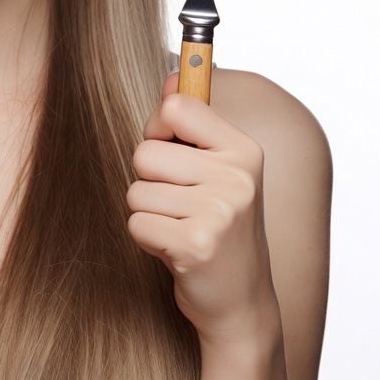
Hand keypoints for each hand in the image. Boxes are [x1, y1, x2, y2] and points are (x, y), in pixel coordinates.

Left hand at [127, 74, 280, 348]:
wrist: (242, 302)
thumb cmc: (221, 226)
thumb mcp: (219, 168)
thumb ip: (192, 121)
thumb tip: (171, 76)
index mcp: (243, 150)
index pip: (175, 106)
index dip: (159, 128)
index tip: (176, 152)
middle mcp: (237, 177)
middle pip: (145, 152)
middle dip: (150, 179)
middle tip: (181, 203)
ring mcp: (219, 213)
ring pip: (136, 189)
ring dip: (149, 211)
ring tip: (181, 226)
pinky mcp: (196, 245)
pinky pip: (137, 222)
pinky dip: (148, 238)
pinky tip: (177, 249)